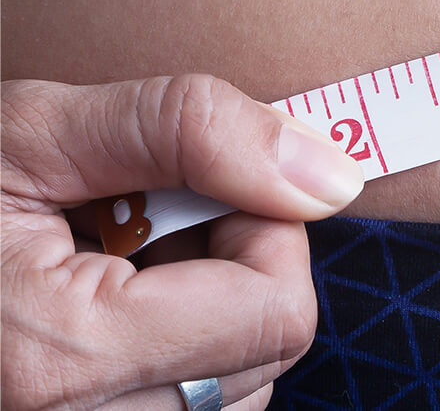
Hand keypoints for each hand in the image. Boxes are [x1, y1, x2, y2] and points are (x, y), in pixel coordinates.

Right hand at [1, 75, 364, 409]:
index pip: (277, 312)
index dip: (265, 230)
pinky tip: (106, 312)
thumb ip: (188, 131)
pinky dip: (175, 361)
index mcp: (55, 361)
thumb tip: (330, 175)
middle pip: (265, 358)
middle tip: (144, 226)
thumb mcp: (33, 133)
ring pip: (232, 394)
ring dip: (207, 320)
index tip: (204, 189)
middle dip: (236, 273)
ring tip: (111, 270)